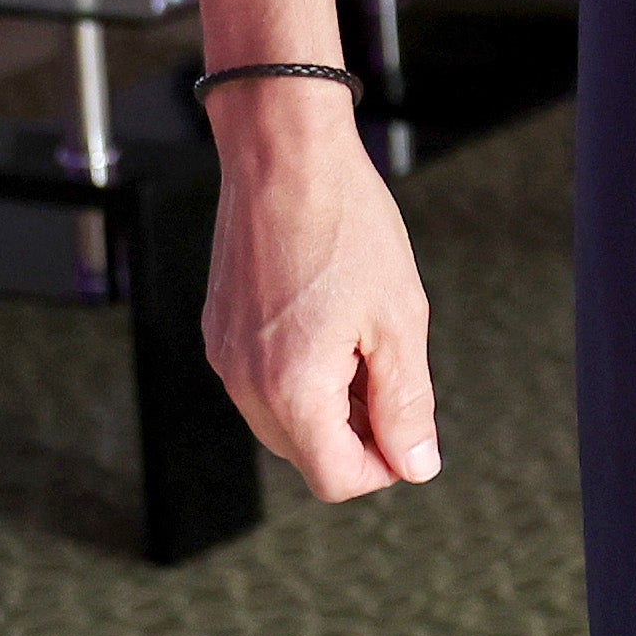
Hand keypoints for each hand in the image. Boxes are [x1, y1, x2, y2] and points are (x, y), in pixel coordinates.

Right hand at [203, 90, 441, 493]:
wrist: (285, 155)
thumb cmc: (344, 224)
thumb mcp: (399, 319)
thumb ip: (406, 403)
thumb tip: (416, 463)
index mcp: (291, 389)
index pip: (336, 479)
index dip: (383, 467)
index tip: (410, 431)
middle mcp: (245, 382)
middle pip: (306, 455)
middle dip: (356, 434)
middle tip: (391, 374)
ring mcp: (225, 356)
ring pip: (282, 420)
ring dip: (328, 404)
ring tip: (361, 338)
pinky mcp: (219, 329)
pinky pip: (261, 381)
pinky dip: (298, 373)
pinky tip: (328, 321)